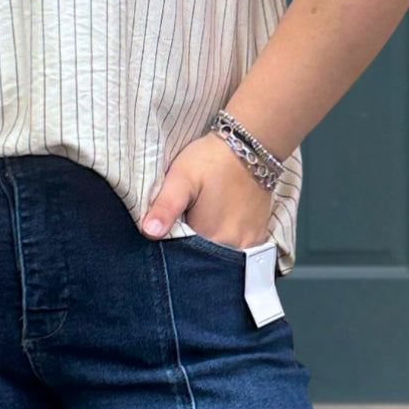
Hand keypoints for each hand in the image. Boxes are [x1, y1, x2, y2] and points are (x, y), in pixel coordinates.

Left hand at [141, 132, 272, 249]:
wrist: (250, 146)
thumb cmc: (211, 160)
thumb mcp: (181, 178)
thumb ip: (165, 206)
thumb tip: (149, 232)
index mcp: (211, 236)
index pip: (186, 260)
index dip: (174, 252)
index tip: (167, 237)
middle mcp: (234, 246)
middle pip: (206, 262)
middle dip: (192, 254)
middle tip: (184, 227)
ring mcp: (250, 243)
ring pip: (223, 258)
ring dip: (209, 250)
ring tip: (200, 226)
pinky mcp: (259, 236)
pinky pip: (239, 252)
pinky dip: (226, 245)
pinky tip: (217, 227)